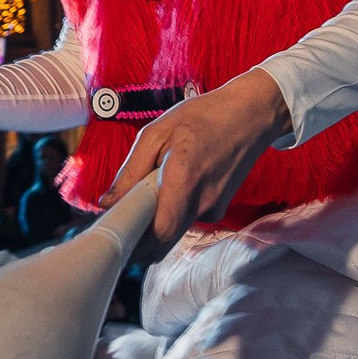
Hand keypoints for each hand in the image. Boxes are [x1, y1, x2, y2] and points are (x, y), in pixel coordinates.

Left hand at [101, 70, 291, 245]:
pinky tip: (170, 188)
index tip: (113, 235)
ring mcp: (214, 209)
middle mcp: (203, 202)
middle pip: (164, 240)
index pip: (159, 232)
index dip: (134, 243)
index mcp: (185, 178)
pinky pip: (187, 220)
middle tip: (119, 224)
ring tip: (145, 196)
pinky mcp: (218, 209)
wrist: (250, 116)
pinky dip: (172, 211)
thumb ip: (131, 170)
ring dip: (154, 224)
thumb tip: (107, 202)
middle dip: (138, 240)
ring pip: (174, 231)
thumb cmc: (203, 117)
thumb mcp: (157, 132)